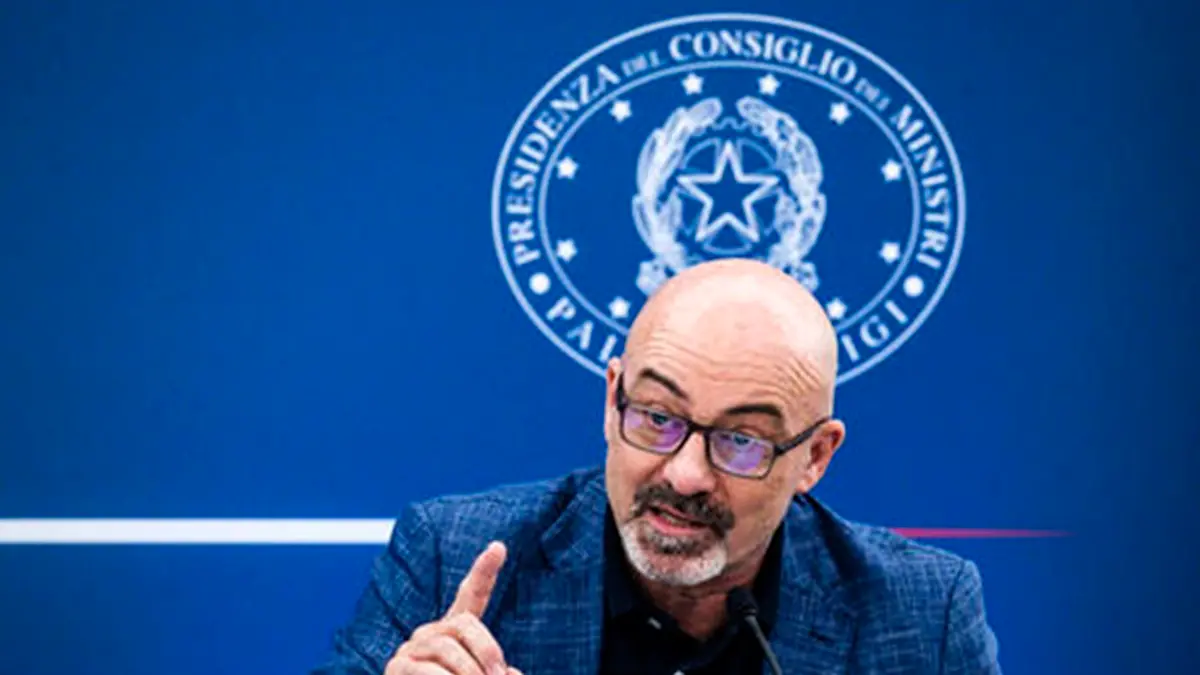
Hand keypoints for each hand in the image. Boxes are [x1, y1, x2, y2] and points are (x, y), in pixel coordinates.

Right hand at [385, 541, 521, 674]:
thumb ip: (496, 672)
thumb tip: (510, 674)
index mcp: (455, 632)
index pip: (470, 596)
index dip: (484, 572)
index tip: (499, 547)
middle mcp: (431, 633)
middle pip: (465, 624)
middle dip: (488, 652)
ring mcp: (411, 649)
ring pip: (448, 649)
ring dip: (470, 674)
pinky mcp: (396, 668)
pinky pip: (426, 670)